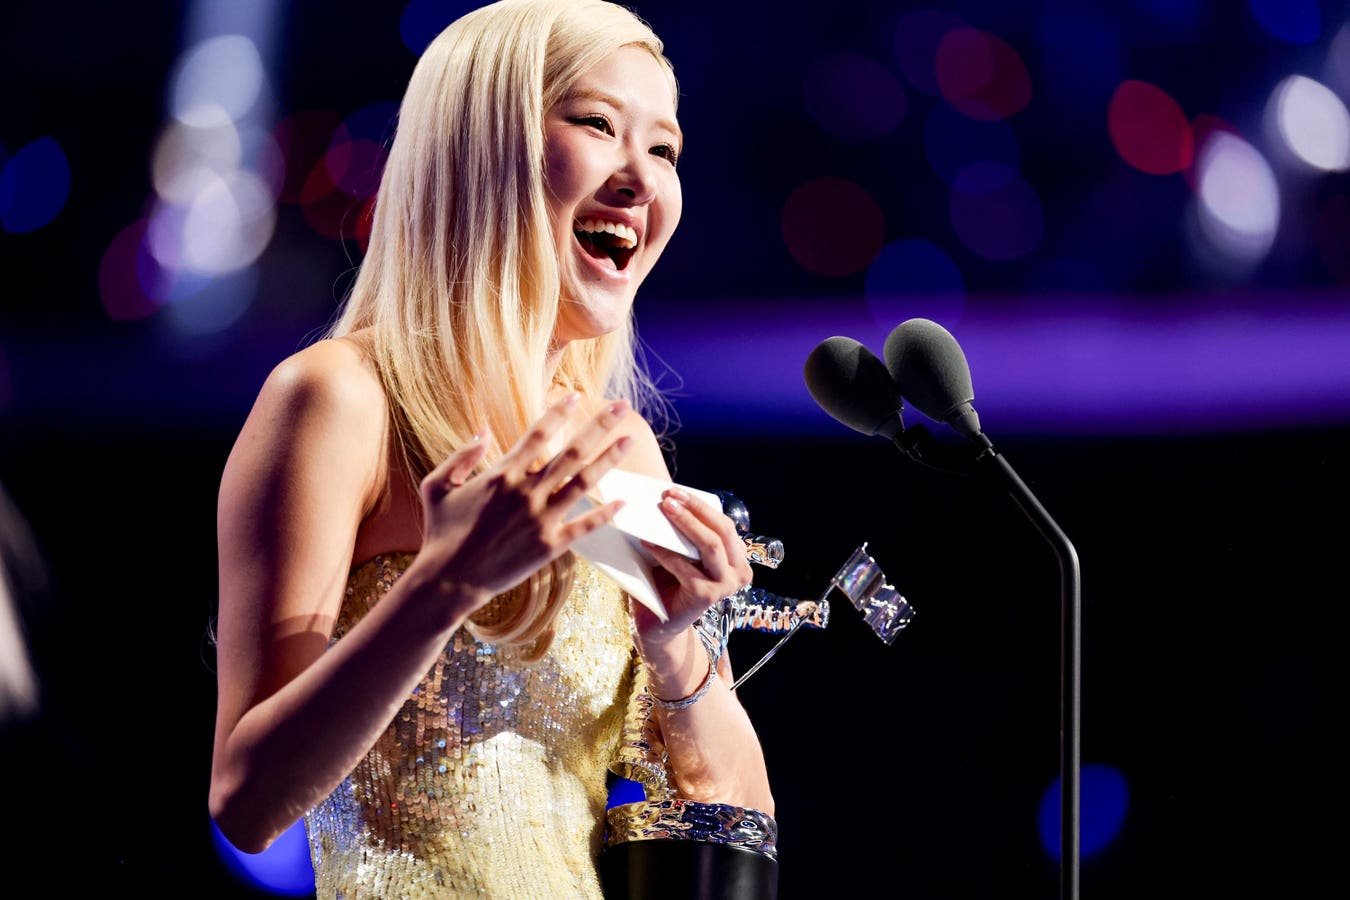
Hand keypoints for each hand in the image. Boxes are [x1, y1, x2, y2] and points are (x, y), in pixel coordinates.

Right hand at [416, 393, 631, 613]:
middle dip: (600, 425)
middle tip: (622, 407)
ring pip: (584, 481)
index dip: (560, 412)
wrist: (449, 581)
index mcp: (502, 474)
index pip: (539, 434)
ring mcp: (542, 519)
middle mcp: (527, 492)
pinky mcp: (551, 546)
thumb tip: (484, 431)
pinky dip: (606, 513)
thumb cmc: (440, 532)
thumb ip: (460, 456)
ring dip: (610, 459)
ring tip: (630, 440)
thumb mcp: (436, 486)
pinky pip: (585, 526)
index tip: (577, 396)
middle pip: (572, 451)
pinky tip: (624, 501)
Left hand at [632, 489, 751, 649]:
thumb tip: (669, 500)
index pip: (723, 524)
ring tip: (663, 509)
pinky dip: (665, 552)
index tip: (676, 491)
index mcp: (736, 558)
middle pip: (721, 531)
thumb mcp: (683, 553)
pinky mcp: (706, 596)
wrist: (659, 624)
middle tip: (669, 497)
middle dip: (695, 510)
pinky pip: (686, 567)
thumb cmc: (670, 582)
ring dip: (686, 524)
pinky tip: (647, 542)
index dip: (701, 505)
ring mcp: (725, 585)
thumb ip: (686, 534)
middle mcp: (738, 572)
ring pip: (710, 546)